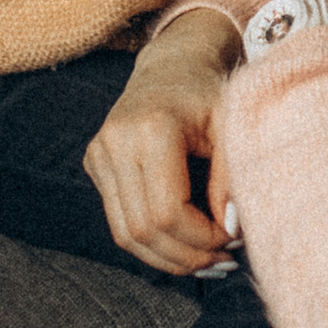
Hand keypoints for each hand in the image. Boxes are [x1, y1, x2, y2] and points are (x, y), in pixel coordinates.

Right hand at [83, 9, 242, 274]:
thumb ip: (232, 180)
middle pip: (144, 229)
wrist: (174, 66)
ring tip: (206, 261)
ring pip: (126, 234)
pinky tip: (183, 246)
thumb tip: (230, 232)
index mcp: (152, 128)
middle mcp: (116, 141)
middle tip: (222, 260)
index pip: (168, 211)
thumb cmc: (210, 96)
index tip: (232, 239)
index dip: (201, 238)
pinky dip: (152, 244)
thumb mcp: (233, 129)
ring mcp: (99, 153)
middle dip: (186, 255)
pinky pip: (119, 221)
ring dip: (168, 258)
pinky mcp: (95, 163)